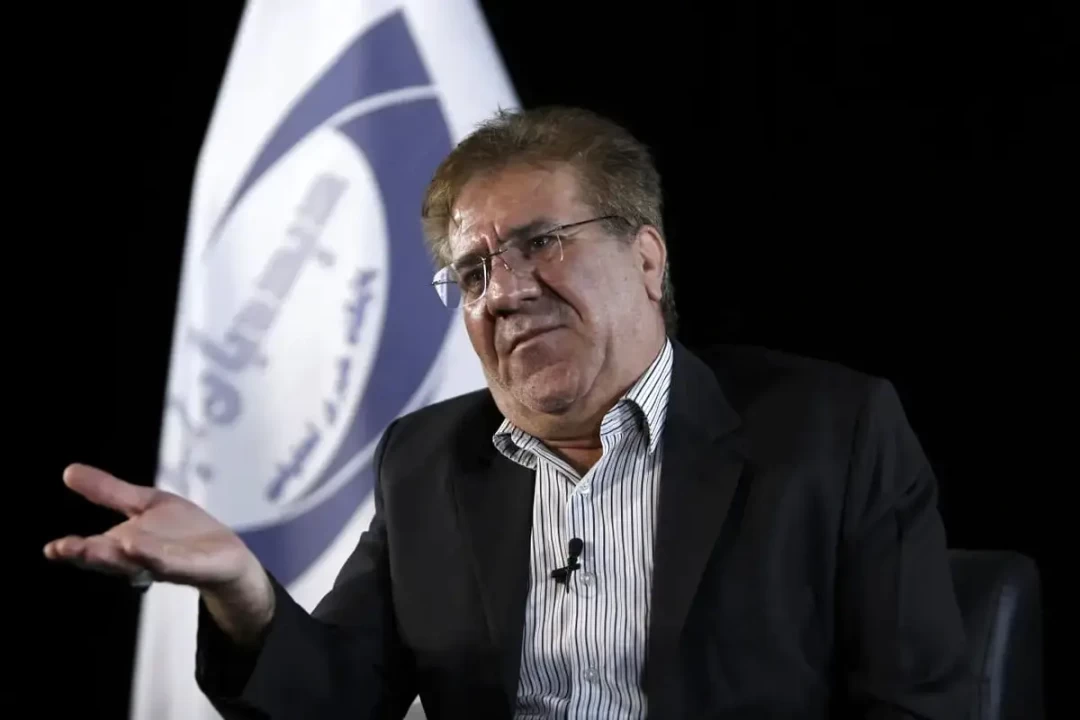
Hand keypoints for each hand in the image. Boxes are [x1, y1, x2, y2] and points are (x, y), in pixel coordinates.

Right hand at [44, 463, 274, 643]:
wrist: (226, 554)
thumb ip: (109, 492)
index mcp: (123, 546)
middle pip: (109, 559)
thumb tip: (68, 471)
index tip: (51, 549)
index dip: (72, 551)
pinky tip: (137, 546)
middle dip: (87, 555)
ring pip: (136, 563)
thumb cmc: (181, 532)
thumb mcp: (144, 504)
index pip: (93, 550)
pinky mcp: (191, 567)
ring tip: (96, 546)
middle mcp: (139, 560)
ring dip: (117, 557)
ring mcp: (165, 565)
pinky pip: (170, 563)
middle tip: (62, 549)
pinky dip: (153, 556)